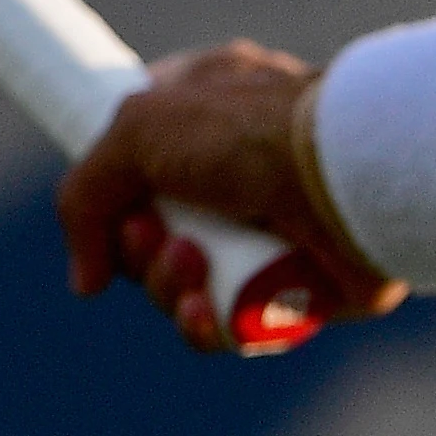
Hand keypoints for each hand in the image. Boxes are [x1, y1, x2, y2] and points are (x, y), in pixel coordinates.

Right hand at [56, 42, 406, 352]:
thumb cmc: (254, 132)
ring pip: (182, 286)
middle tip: (155, 236)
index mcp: (206, 110)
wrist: (350, 178)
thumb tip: (88, 279)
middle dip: (138, 248)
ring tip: (195, 265)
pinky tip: (209, 308)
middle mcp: (238, 169)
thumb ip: (85, 194)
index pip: (137, 160)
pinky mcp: (295, 287)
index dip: (116, 193)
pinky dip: (205, 324)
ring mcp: (267, 231)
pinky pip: (226, 324)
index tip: (115, 204)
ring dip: (168, 286)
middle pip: (149, 235)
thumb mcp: (138, 129)